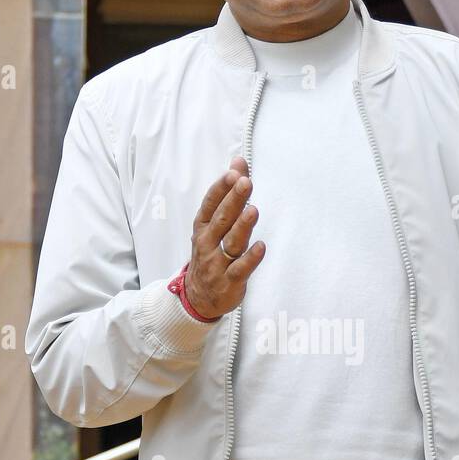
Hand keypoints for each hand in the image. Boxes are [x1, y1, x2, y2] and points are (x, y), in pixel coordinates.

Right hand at [185, 155, 264, 317]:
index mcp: (203, 227)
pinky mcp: (230, 281)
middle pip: (222, 219)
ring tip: (253, 210)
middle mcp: (208, 243)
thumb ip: (228, 193)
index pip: (210, 204)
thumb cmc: (210, 254)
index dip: (221, 188)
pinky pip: (241, 269)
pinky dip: (250, 259)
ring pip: (231, 242)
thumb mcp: (214, 224)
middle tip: (245, 183)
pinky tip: (260, 247)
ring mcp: (218, 263)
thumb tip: (239, 162)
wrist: (198, 298)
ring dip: (242, 226)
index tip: (233, 173)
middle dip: (233, 200)